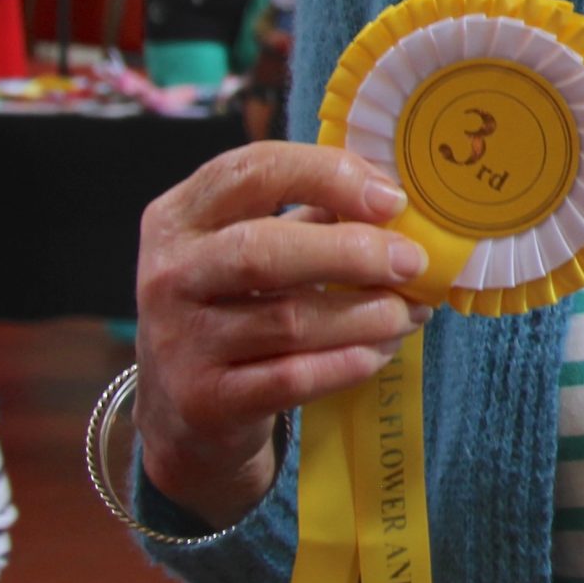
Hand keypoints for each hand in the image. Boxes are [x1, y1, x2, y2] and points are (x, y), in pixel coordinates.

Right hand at [134, 143, 426, 527]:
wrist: (188, 411)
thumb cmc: (238, 308)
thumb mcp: (255, 248)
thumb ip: (316, 218)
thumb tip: (400, 209)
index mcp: (182, 216)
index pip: (252, 171)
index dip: (329, 176)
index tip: (392, 200)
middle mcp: (170, 274)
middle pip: (263, 251)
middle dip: (353, 253)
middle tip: (413, 262)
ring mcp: (181, 341)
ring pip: (289, 321)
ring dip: (367, 315)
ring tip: (408, 312)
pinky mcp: (206, 401)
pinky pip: (293, 378)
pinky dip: (348, 363)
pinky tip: (378, 351)